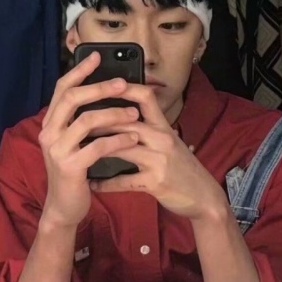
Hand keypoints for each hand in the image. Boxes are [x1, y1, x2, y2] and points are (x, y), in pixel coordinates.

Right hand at [39, 52, 139, 227]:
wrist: (64, 206)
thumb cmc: (74, 170)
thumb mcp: (72, 142)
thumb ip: (80, 121)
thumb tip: (102, 95)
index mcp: (50, 123)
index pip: (62, 89)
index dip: (79, 71)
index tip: (97, 56)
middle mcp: (49, 132)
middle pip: (72, 98)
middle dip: (99, 87)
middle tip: (123, 82)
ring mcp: (57, 150)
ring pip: (87, 120)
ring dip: (114, 113)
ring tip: (134, 112)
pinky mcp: (70, 166)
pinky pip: (98, 146)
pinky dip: (118, 139)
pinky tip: (132, 136)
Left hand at [90, 84, 228, 220]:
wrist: (204, 195)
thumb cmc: (184, 167)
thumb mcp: (171, 143)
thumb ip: (151, 130)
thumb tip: (125, 120)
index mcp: (164, 127)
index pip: (146, 98)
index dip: (125, 89)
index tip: (103, 86)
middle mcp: (162, 138)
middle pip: (127, 121)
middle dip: (100, 120)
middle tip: (77, 121)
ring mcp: (159, 160)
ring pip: (123, 147)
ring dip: (98, 148)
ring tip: (79, 148)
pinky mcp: (155, 182)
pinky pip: (125, 181)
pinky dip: (106, 183)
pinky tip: (92, 184)